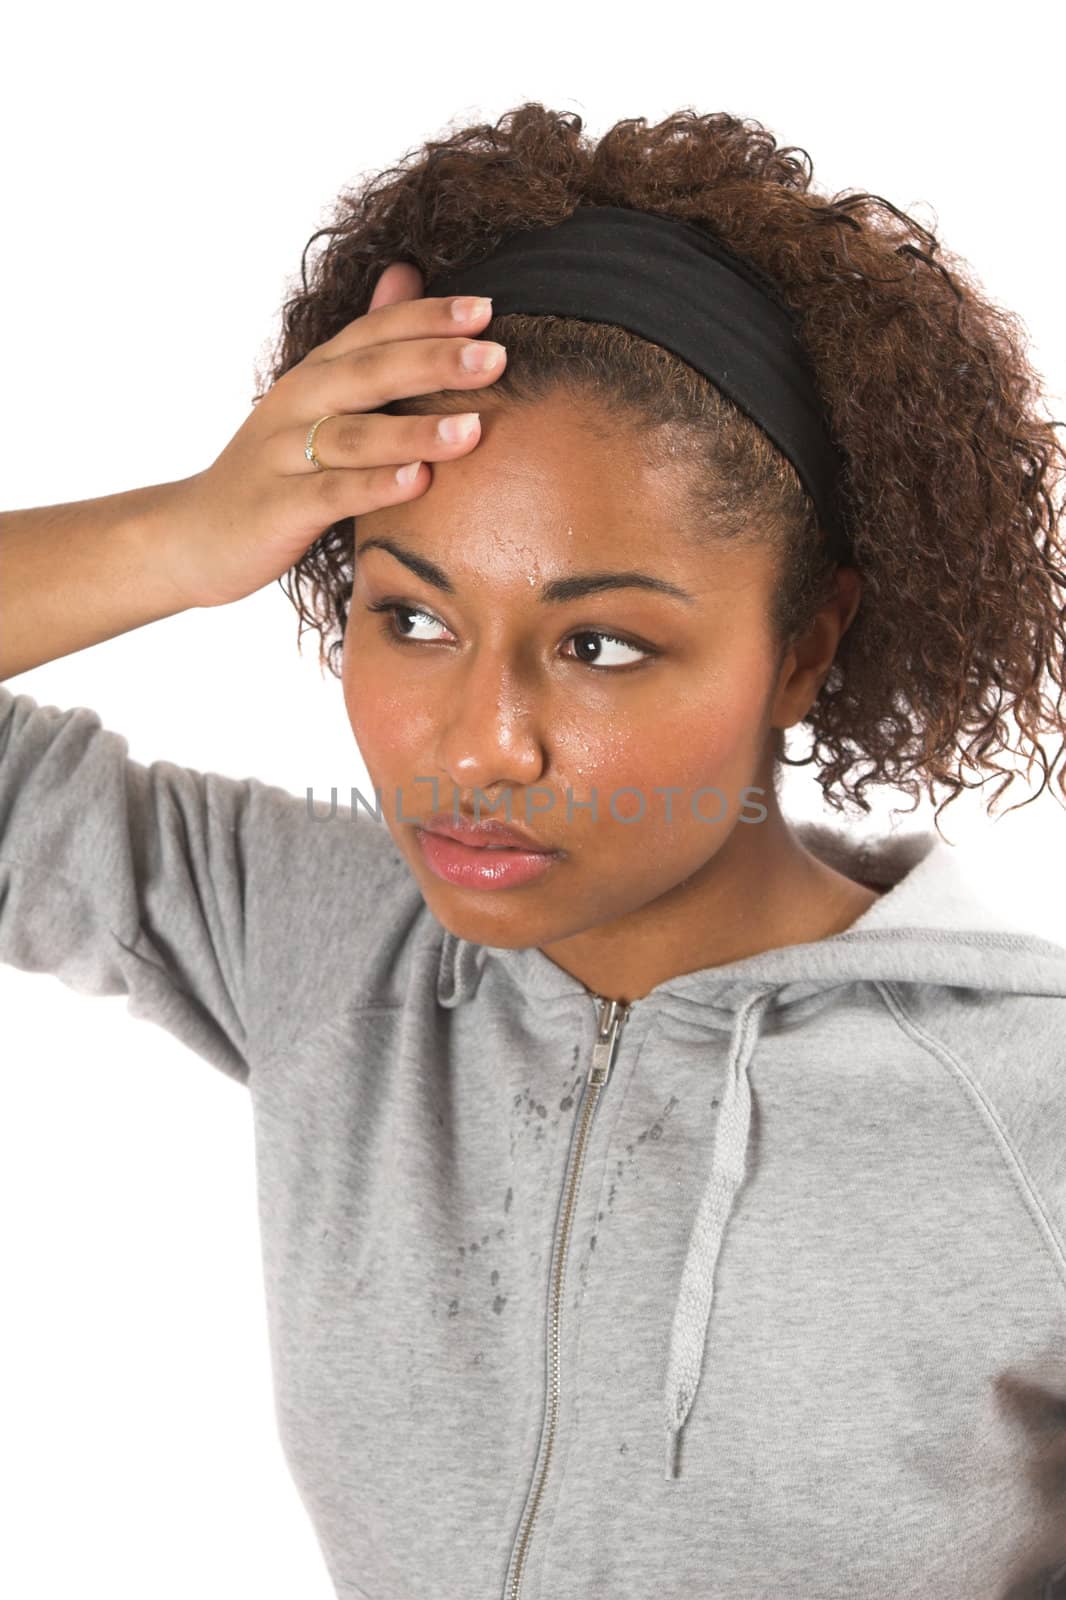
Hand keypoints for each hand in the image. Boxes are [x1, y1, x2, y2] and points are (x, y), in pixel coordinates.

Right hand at [161, 262, 505, 607]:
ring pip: (353, 435)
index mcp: (315, 375)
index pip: (374, 333)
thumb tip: (407, 272)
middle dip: (433, 362)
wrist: (198, 534)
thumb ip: (366, 343)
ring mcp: (283, 455)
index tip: (487, 310)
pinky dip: (375, 486)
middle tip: (495, 357)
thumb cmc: (277, 469)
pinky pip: (332, 494)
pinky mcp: (278, 508)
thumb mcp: (318, 399)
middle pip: (369, 373)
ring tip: (473, 429)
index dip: (427, 319)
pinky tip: (419, 482)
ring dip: (414, 431)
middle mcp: (297, 403)